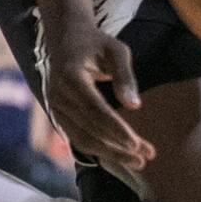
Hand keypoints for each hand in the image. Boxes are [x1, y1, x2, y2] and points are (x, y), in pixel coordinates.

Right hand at [43, 20, 153, 175]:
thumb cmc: (96, 43)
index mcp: (70, 76)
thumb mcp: (116, 50)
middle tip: (146, 157)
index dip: (115, 129)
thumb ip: (125, 76)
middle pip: (89, 129)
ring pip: (82, 139)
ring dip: (110, 153)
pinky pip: (77, 137)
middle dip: (118, 147)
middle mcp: (58, 94)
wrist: (66, 40)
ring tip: (138, 162)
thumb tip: (134, 106)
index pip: (95, 109)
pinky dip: (99, 149)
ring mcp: (54, 106)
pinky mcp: (57, 115)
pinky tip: (119, 155)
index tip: (137, 144)